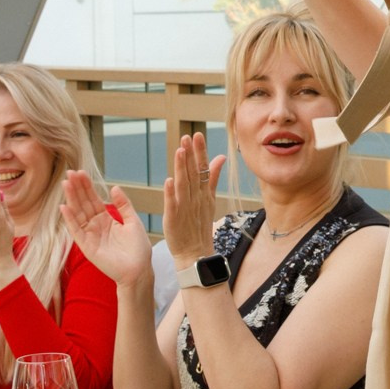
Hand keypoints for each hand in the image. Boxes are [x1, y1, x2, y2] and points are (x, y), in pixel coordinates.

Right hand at [62, 172, 152, 288]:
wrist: (139, 270)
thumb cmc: (138, 249)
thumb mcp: (133, 221)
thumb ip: (123, 205)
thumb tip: (114, 187)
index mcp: (106, 219)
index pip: (93, 199)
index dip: (87, 186)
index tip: (80, 172)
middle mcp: (95, 226)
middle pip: (84, 204)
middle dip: (77, 189)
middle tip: (70, 172)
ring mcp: (90, 236)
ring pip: (78, 214)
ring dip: (71, 199)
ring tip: (66, 184)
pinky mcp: (87, 246)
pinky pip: (76, 231)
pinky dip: (70, 219)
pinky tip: (64, 207)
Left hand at [162, 132, 226, 266]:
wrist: (196, 253)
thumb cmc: (200, 225)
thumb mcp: (209, 199)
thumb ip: (212, 177)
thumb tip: (220, 157)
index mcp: (203, 193)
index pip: (202, 168)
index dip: (200, 152)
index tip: (197, 135)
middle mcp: (196, 198)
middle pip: (193, 173)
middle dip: (191, 154)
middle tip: (187, 136)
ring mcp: (185, 208)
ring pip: (184, 184)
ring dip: (182, 168)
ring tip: (180, 151)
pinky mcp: (174, 219)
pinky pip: (172, 204)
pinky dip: (171, 193)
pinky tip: (169, 180)